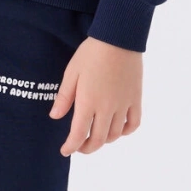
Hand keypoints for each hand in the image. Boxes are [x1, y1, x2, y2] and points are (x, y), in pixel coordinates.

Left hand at [49, 36, 142, 154]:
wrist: (118, 39)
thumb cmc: (91, 54)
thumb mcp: (71, 73)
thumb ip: (64, 98)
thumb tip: (55, 117)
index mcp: (88, 102)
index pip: (78, 134)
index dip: (71, 147)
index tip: (65, 151)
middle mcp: (107, 108)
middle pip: (98, 140)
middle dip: (86, 148)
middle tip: (78, 147)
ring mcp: (123, 105)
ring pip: (114, 134)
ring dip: (103, 140)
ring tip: (95, 136)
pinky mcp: (136, 99)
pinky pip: (133, 123)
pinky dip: (125, 131)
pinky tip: (117, 129)